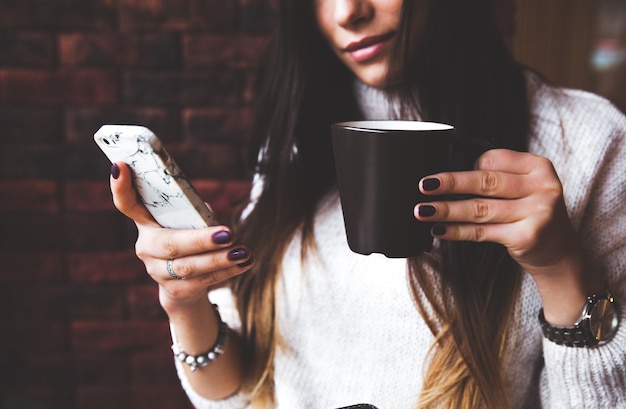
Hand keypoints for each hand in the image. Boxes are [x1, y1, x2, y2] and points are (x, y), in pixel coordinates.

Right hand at [109, 162, 252, 313]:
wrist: (185, 286)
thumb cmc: (190, 239)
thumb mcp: (190, 222)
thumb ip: (195, 214)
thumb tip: (211, 219)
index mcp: (146, 222)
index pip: (127, 203)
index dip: (121, 187)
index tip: (120, 165)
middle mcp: (146, 247)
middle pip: (169, 244)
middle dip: (201, 240)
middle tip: (229, 234)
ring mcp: (157, 271)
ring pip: (188, 266)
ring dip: (220, 259)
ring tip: (243, 252)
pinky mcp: (174, 291)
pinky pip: (202, 281)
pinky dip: (227, 271)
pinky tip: (245, 263)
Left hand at [414, 149, 601, 323]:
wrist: (559, 252)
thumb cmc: (533, 214)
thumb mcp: (527, 187)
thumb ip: (499, 177)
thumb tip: (448, 176)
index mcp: (539, 167)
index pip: (494, 159)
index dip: (467, 165)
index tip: (444, 173)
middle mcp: (541, 188)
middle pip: (485, 182)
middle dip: (450, 183)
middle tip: (424, 185)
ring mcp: (536, 213)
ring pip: (480, 209)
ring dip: (446, 209)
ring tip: (422, 210)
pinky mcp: (526, 237)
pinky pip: (482, 232)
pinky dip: (456, 231)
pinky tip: (438, 229)